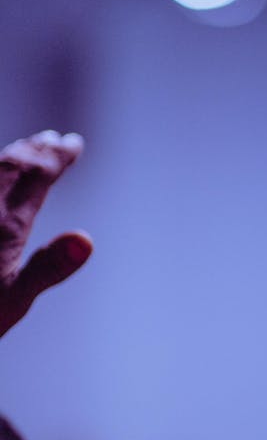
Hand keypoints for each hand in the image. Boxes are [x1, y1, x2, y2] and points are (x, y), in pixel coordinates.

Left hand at [0, 130, 91, 338]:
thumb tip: (86, 239)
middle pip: (10, 167)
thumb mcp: (13, 300)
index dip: (57, 157)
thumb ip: (49, 267)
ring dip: (10, 158)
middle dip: (36, 150)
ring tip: (26, 150)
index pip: (36, 176)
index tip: (74, 142)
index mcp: (3, 225)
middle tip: (55, 139)